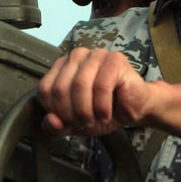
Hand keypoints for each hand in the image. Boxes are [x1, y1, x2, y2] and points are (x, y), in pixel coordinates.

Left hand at [37, 47, 151, 137]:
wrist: (135, 109)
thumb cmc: (104, 110)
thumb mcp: (75, 124)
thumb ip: (56, 126)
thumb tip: (50, 121)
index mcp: (62, 67)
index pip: (45, 89)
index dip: (55, 111)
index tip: (69, 121)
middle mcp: (76, 57)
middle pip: (60, 89)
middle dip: (72, 114)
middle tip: (85, 122)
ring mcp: (96, 55)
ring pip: (80, 85)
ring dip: (87, 111)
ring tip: (96, 119)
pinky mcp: (115, 60)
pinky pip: (101, 86)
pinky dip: (102, 107)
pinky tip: (106, 113)